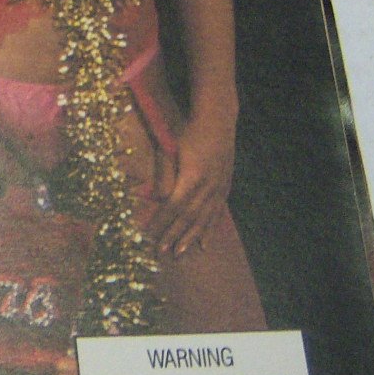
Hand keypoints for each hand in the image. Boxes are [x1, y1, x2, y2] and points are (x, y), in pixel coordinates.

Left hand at [148, 112, 234, 255]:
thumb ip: (165, 174)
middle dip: (173, 236)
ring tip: (179, 253)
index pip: (173, 206)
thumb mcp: (172, 149)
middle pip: (188, 217)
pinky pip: (216, 214)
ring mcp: (219, 189)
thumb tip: (157, 198)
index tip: (149, 234)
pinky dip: (208, 230)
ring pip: (203, 219)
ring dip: (190, 238)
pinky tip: (203, 244)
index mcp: (193, 177)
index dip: (161, 221)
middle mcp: (208, 186)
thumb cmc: (189, 132)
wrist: (218, 121)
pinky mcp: (224, 188)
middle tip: (161, 252)